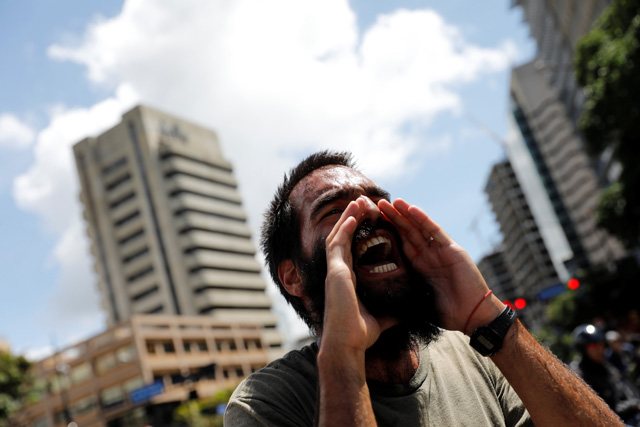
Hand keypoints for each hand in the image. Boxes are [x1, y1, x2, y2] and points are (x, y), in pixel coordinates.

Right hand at [321, 197, 396, 352]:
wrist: (348, 344)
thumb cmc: (360, 334)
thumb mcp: (381, 318)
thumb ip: (392, 311)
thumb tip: (406, 311)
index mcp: (348, 280)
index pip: (353, 249)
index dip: (359, 233)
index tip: (370, 220)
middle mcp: (339, 272)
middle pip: (344, 238)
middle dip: (353, 219)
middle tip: (364, 204)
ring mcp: (335, 271)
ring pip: (339, 236)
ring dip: (348, 218)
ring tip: (358, 202)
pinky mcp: (335, 273)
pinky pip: (338, 245)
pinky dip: (344, 229)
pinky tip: (352, 217)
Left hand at [378, 198, 502, 332]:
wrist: (473, 317)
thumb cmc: (449, 313)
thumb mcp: (420, 301)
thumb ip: (406, 293)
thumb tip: (381, 300)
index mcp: (419, 266)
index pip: (401, 244)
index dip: (387, 232)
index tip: (372, 222)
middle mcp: (429, 255)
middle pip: (407, 232)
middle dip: (393, 218)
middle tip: (377, 204)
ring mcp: (440, 251)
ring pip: (418, 227)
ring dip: (405, 213)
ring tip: (392, 201)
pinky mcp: (452, 250)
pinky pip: (435, 231)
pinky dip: (423, 219)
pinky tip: (411, 209)